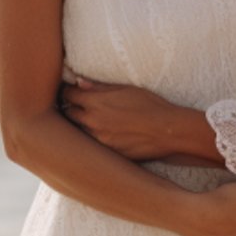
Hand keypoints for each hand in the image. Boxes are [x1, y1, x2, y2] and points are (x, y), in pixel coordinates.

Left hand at [60, 74, 186, 160]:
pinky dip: (94, 138)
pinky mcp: (107, 153)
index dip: (68, 92)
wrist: (168, 131)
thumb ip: (99, 87)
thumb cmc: (150, 105)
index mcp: (96, 103)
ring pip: (79, 131)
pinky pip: (92, 145)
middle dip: (71, 108)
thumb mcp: (126, 89)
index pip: (68, 95)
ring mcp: (98, 140)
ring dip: (81, 125)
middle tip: (77, 104)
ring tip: (92, 120)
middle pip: (69, 114)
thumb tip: (79, 82)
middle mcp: (92, 122)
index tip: (71, 91)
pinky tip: (105, 133)